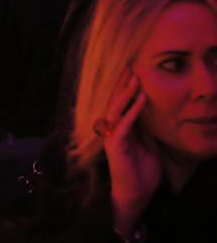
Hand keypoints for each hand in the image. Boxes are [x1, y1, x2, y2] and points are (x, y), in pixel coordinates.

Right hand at [104, 72, 161, 237]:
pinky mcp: (115, 145)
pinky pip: (124, 123)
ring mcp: (111, 136)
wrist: (137, 195)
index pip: (121, 104)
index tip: (132, 72)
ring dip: (126, 92)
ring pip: (116, 108)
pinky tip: (141, 98)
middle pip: (115, 102)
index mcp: (120, 129)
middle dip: (122, 84)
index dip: (125, 88)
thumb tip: (148, 110)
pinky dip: (133, 110)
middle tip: (130, 66)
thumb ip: (145, 129)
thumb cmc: (142, 173)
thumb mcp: (148, 145)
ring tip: (135, 78)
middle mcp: (112, 130)